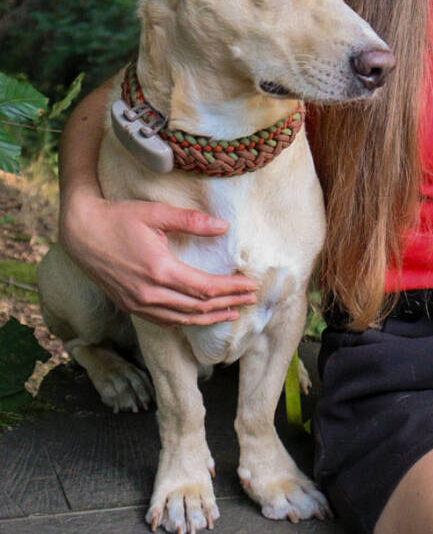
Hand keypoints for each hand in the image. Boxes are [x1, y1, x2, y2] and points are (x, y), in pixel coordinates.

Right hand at [60, 192, 257, 327]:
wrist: (81, 232)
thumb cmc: (118, 218)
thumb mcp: (155, 213)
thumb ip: (191, 221)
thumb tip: (223, 227)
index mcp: (159, 271)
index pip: (206, 288)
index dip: (232, 289)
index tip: (251, 285)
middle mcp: (149, 293)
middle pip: (198, 307)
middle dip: (228, 304)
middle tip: (250, 299)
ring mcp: (138, 303)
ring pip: (182, 319)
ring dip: (210, 317)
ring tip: (232, 312)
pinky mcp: (129, 305)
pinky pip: (164, 320)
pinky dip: (186, 320)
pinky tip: (199, 316)